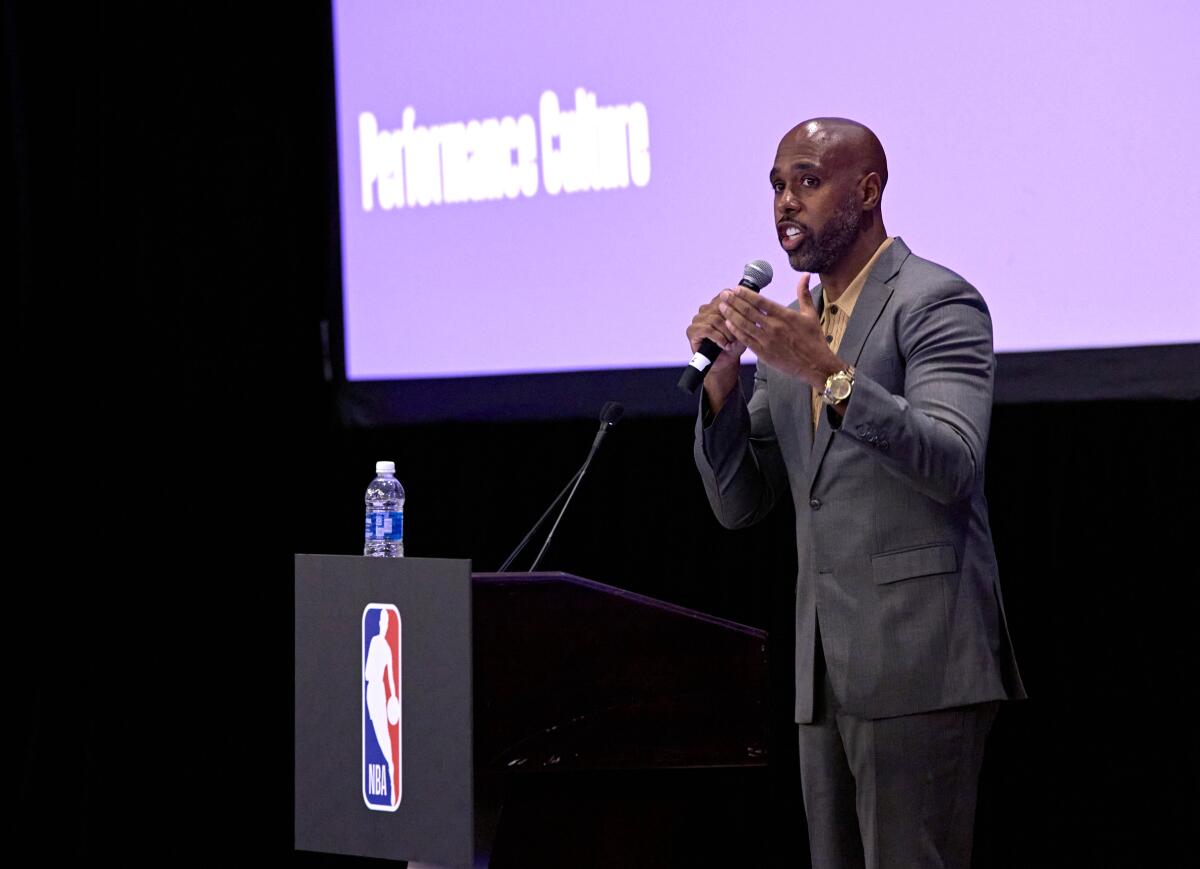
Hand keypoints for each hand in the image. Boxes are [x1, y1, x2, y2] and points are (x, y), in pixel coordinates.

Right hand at [687, 290, 746, 403]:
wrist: (726, 362)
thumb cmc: (735, 344)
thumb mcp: (745, 328)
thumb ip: (746, 315)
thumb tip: (753, 304)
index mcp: (718, 303)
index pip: (726, 293)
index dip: (737, 302)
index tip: (747, 313)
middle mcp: (706, 309)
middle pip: (721, 306)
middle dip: (733, 321)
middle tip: (738, 335)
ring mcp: (698, 319)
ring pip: (715, 319)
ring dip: (726, 332)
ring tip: (731, 342)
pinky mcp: (692, 330)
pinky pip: (707, 329)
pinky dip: (718, 338)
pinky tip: (724, 344)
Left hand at [718, 273, 843, 388]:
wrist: (816, 365)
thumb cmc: (814, 340)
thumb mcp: (810, 314)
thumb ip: (804, 294)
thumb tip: (805, 275)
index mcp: (785, 315)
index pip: (760, 301)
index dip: (746, 294)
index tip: (736, 288)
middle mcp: (774, 327)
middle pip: (748, 311)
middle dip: (733, 301)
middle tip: (723, 294)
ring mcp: (767, 340)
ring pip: (744, 324)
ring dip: (731, 314)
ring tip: (721, 306)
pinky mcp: (764, 353)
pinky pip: (746, 340)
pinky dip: (736, 331)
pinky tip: (728, 323)